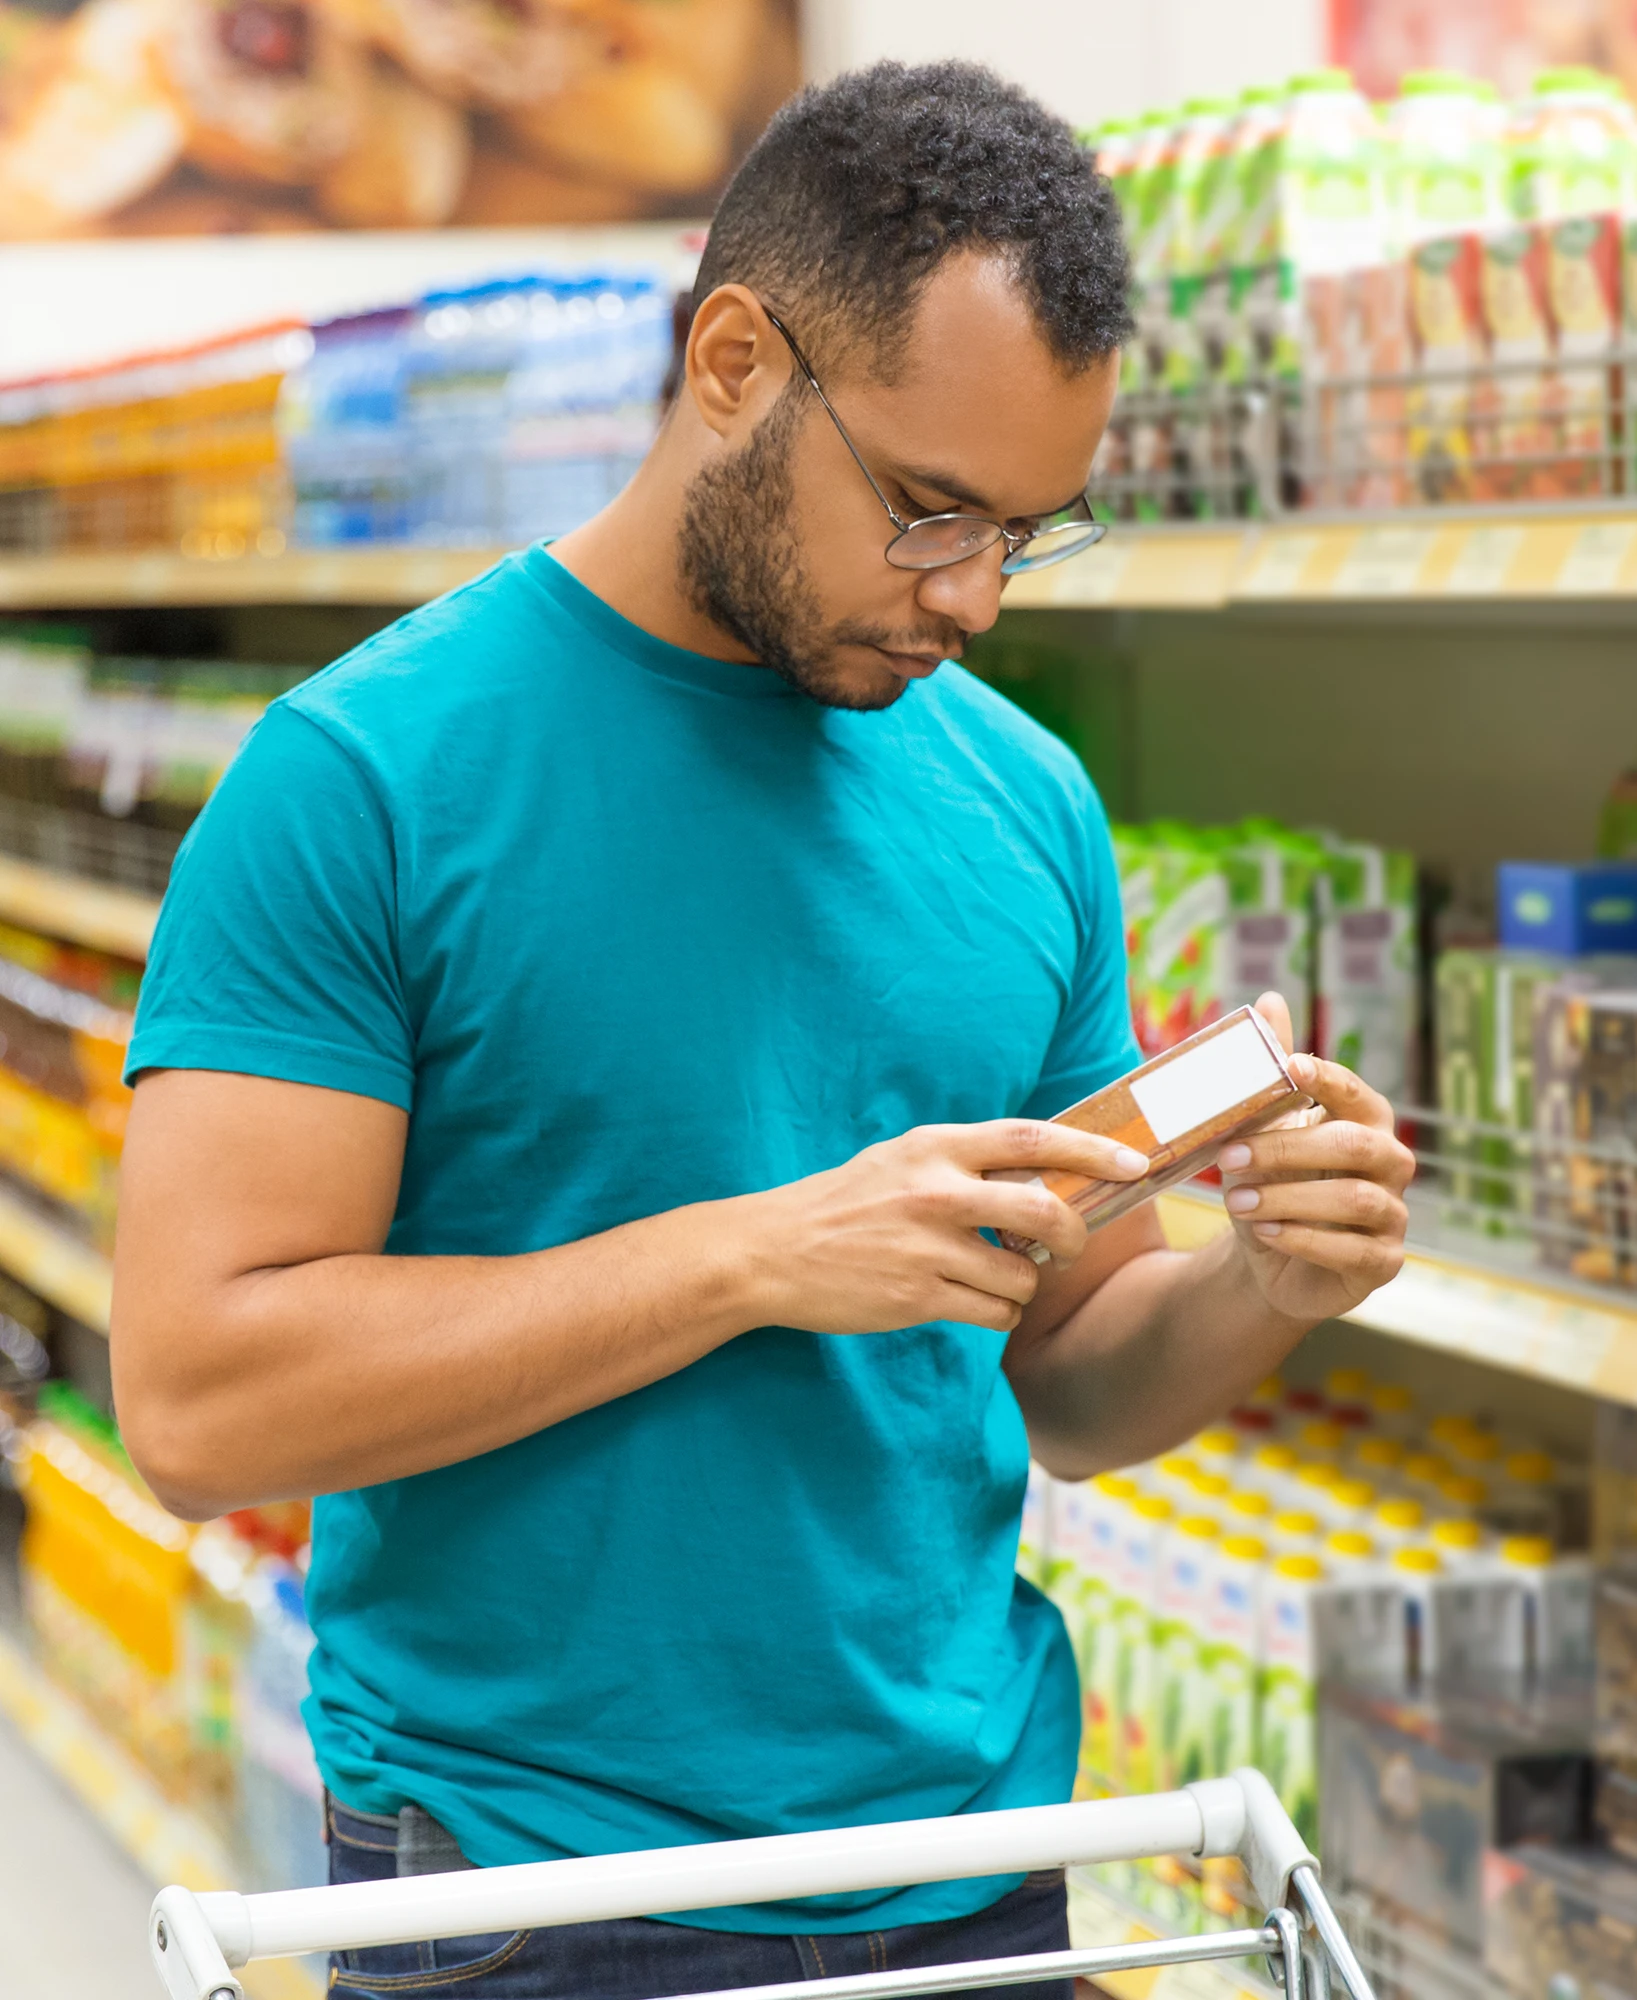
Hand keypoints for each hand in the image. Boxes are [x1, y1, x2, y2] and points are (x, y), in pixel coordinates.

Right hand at [741, 1120, 1148, 1335]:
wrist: (769, 1252)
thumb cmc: (843, 1204)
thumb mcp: (901, 1161)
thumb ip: (963, 1161)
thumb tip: (1043, 1169)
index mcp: (935, 1147)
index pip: (1032, 1138)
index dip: (1093, 1148)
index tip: (1135, 1161)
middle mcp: (936, 1191)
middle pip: (1044, 1207)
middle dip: (1075, 1233)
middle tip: (1071, 1245)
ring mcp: (927, 1246)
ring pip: (1022, 1274)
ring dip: (1025, 1284)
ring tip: (996, 1280)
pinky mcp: (917, 1296)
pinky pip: (994, 1312)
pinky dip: (998, 1312)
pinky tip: (972, 1302)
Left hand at [1217, 994, 1414, 1322]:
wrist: (1268, 1258)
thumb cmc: (1271, 1183)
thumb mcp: (1261, 1129)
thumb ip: (1270, 1071)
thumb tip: (1271, 998)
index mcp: (1365, 1121)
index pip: (1354, 1092)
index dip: (1325, 1078)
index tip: (1288, 1067)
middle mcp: (1390, 1162)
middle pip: (1354, 1145)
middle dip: (1287, 1148)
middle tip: (1231, 1155)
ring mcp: (1393, 1214)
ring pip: (1353, 1199)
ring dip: (1286, 1197)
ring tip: (1235, 1201)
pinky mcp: (1384, 1262)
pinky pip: (1352, 1249)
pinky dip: (1302, 1238)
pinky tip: (1264, 1232)